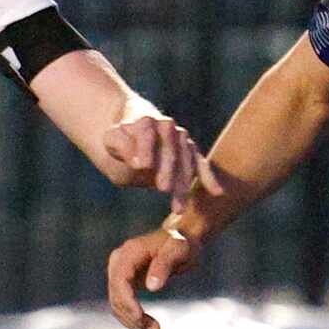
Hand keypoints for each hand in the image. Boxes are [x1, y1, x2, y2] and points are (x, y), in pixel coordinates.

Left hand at [100, 113, 226, 203]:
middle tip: (162, 188)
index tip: (142, 165)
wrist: (131, 135)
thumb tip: (140, 163)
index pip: (147, 132)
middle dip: (167, 169)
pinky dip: (208, 177)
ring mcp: (181, 138)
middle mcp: (167, 126)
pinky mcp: (189, 151)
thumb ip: (122, 146)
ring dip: (183, 184)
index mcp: (145, 120)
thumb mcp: (111, 141)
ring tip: (177, 208)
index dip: (145, 147)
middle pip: (169, 148)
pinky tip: (216, 192)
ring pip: (185, 161)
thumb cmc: (119, 141)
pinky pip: (200, 164)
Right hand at [106, 225, 200, 328]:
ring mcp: (120, 272)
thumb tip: (152, 287)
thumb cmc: (182, 242)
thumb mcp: (178, 251)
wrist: (182, 237)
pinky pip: (123, 304)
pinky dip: (133, 317)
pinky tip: (150, 325)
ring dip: (132, 321)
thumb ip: (165, 266)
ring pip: (117, 304)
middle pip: (116, 296)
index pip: (119, 281)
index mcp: (128, 253)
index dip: (127, 302)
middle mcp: (119, 262)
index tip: (140, 317)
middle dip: (132, 316)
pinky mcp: (125, 282)